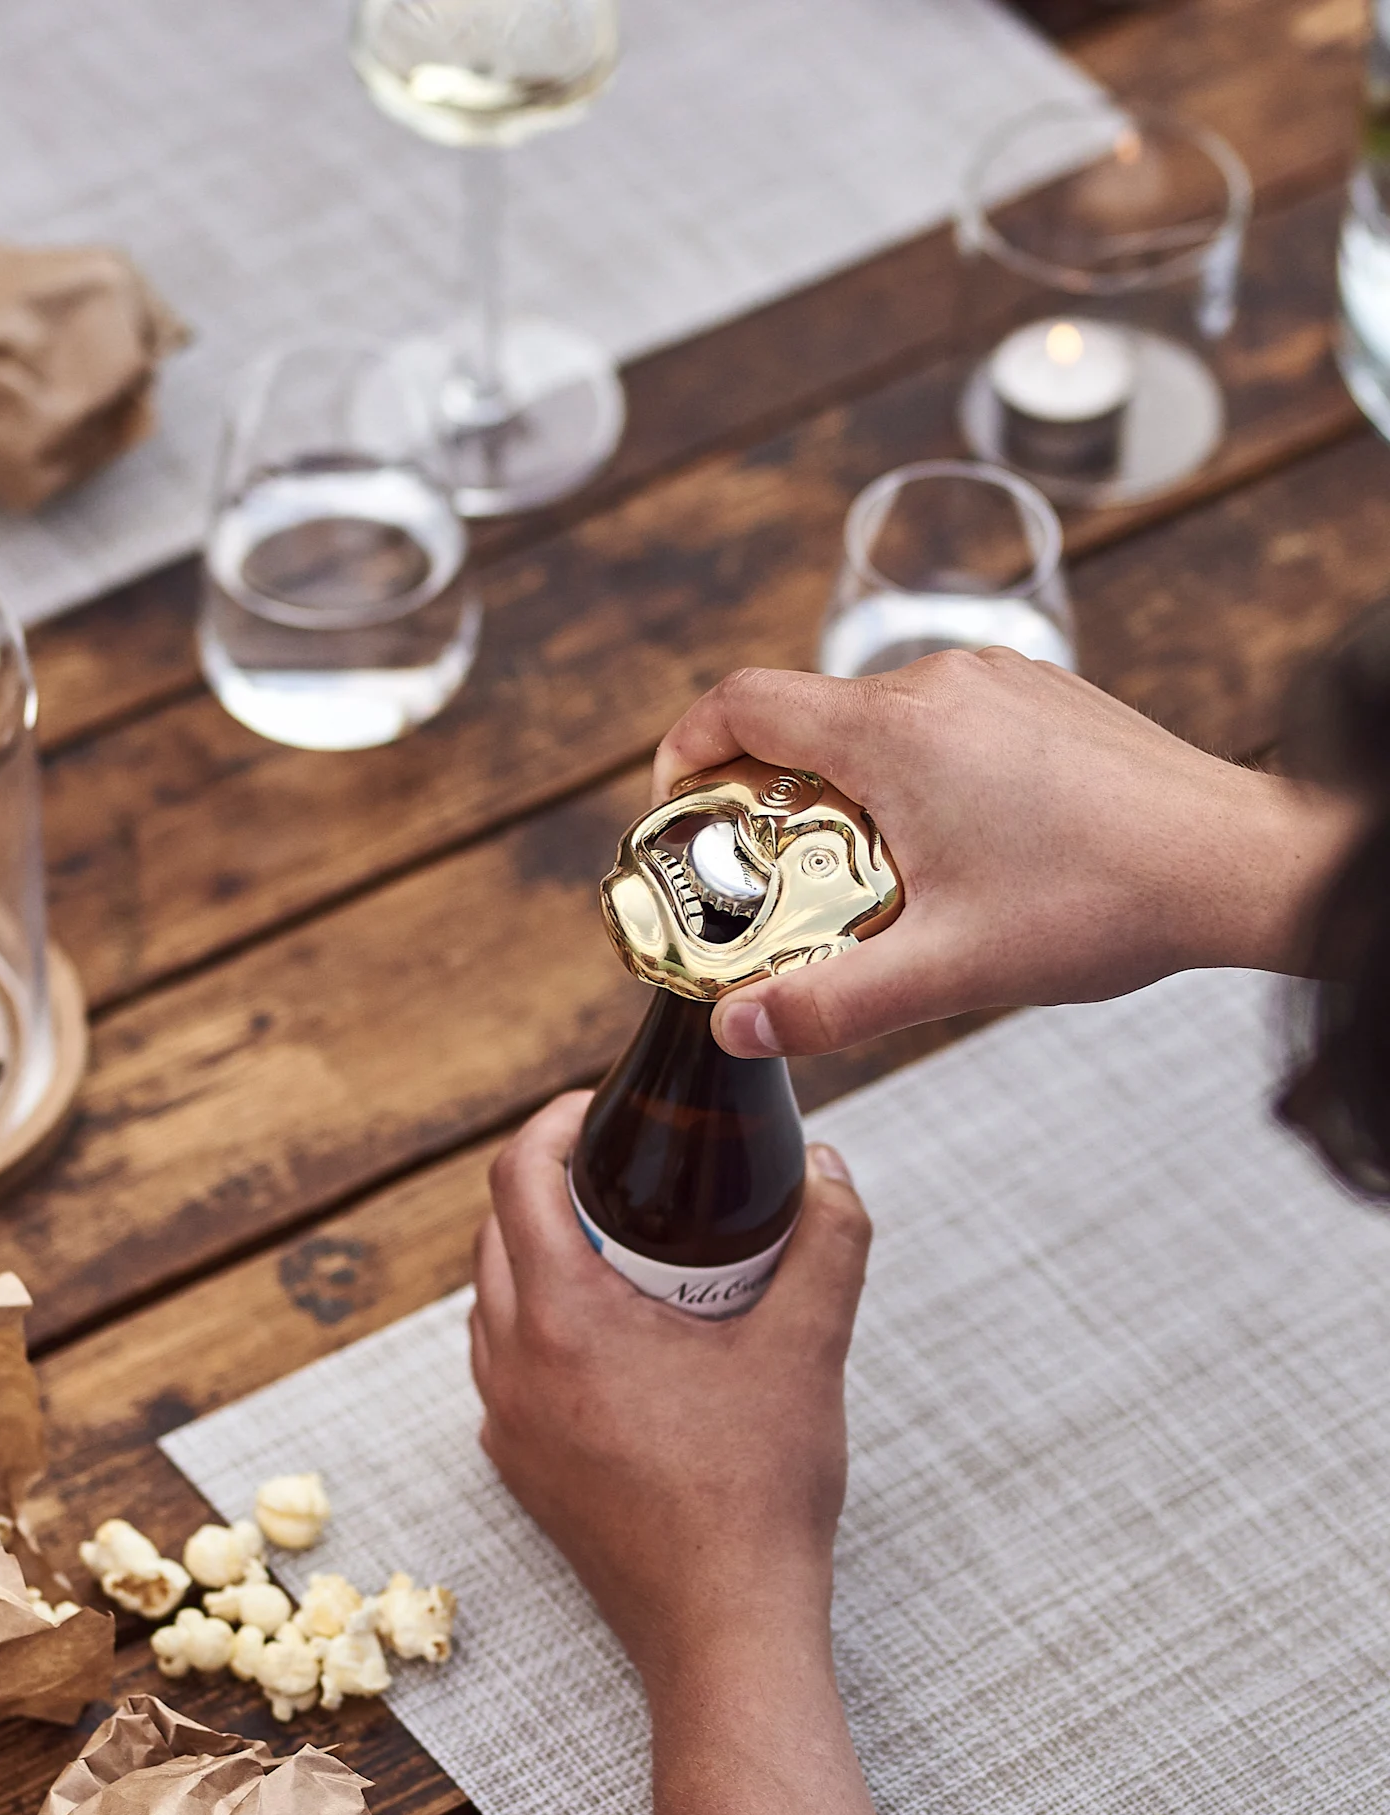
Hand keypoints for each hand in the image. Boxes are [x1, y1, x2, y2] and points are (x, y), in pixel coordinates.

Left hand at [470, 1095, 870, 1697]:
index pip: (515, 1177)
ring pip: (496, 1305)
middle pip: (497, 1234)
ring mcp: (508, 1426)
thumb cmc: (757, 1494)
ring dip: (544, 1261)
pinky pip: (511, 1370)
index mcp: (561, 1321)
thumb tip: (831, 1169)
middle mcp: (512, 1368)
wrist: (724, 1628)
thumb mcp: (807, 1347)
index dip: (553, 1123)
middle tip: (630, 1175)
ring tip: (628, 1252)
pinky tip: (622, 1342)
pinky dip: (546, 1332)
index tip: (604, 1111)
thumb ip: (826, 1239)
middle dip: (553, 1188)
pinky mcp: (522, 1473)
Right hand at [654, 652, 1355, 1063]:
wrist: (1237, 864)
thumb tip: (738, 1031)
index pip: (742, 702)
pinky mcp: (1043, 697)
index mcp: (894, 731)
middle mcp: (940, 682)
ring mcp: (999, 681)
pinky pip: (943, 726)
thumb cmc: (1104, 900)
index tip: (679, 814)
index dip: (685, 752)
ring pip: (877, 727)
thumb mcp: (946, 970)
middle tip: (770, 887)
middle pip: (805, 722)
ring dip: (847, 796)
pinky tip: (952, 859)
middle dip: (767, 802)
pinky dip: (915, 782)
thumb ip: (827, 1003)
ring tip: (868, 886)